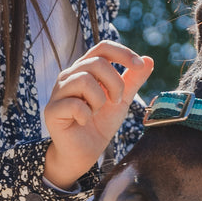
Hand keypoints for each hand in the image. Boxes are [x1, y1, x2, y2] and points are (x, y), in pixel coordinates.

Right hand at [42, 41, 153, 189]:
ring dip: (99, 100)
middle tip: (116, 102)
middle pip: (96, 62)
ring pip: (84, 80)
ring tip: (96, 112)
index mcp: (85, 69)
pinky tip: (84, 121)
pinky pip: (74, 104)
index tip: (139, 66)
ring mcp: (59, 92)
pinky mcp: (52, 110)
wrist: (85, 153)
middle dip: (115, 84)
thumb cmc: (100, 124)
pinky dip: (86, 115)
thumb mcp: (121, 100)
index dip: (123, 53)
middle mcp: (69, 75)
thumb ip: (133, 80)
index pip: (103, 47)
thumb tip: (149, 59)